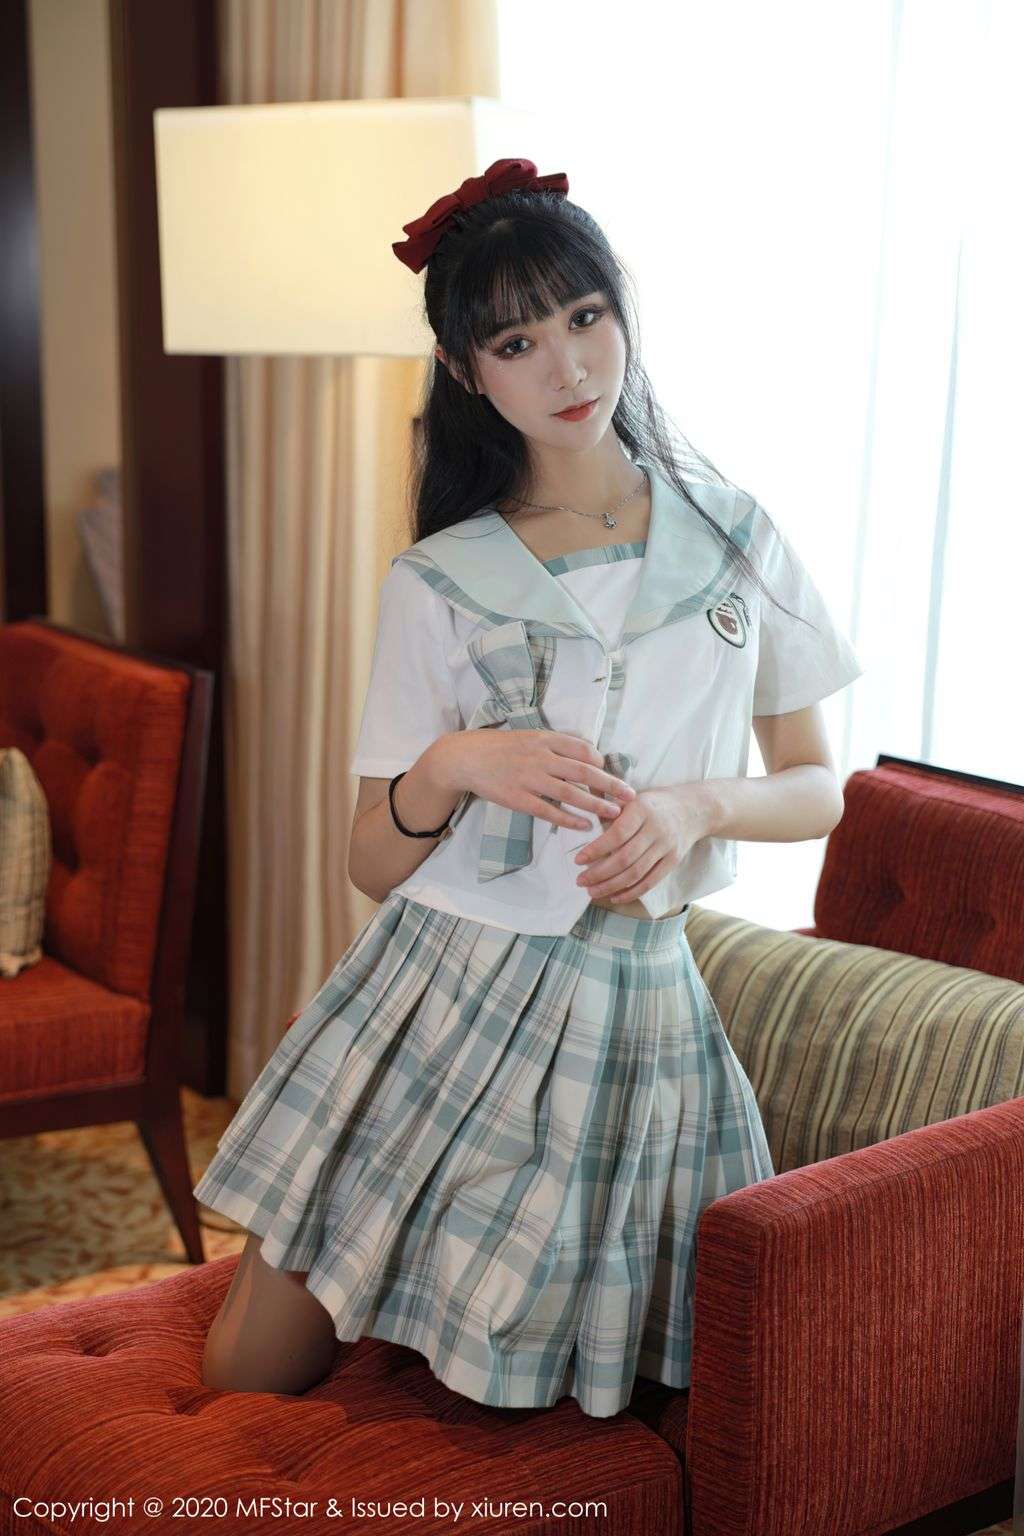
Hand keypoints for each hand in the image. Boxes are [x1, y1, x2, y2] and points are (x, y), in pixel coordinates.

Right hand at [432, 727, 634, 830]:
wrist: (466, 757)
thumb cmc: (501, 747)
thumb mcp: (530, 737)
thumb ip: (556, 746)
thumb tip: (587, 758)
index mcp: (546, 739)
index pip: (584, 750)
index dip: (602, 763)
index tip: (611, 775)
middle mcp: (541, 757)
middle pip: (585, 772)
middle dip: (611, 785)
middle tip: (630, 796)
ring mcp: (530, 779)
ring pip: (571, 794)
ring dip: (596, 805)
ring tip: (614, 815)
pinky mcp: (518, 799)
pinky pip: (549, 811)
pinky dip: (569, 819)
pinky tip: (584, 826)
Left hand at [573, 784, 711, 902]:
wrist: (692, 809)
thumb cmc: (654, 803)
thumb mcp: (633, 797)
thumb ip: (610, 810)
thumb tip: (581, 823)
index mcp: (642, 810)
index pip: (617, 834)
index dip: (596, 849)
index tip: (578, 860)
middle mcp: (656, 829)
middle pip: (625, 858)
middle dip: (599, 873)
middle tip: (581, 880)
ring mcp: (666, 847)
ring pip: (636, 873)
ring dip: (611, 886)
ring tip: (592, 891)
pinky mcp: (673, 861)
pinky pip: (650, 882)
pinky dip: (631, 892)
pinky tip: (614, 897)